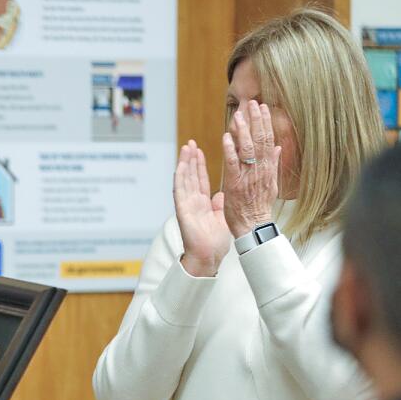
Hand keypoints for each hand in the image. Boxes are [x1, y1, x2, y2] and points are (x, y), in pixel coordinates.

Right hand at [173, 140, 227, 276]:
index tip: (199, 150)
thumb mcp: (220, 217)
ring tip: (186, 147)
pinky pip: (180, 192)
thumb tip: (220, 194)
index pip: (201, 180)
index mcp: (203, 204)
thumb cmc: (214, 242)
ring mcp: (187, 206)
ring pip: (185, 180)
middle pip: (192, 176)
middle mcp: (193, 202)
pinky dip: (179, 178)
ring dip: (185, 163)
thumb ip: (219, 204)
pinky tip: (179, 166)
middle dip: (191, 159)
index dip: (200, 165)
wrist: (209, 256)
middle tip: (190, 143)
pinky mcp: (183, 211)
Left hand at [221, 101, 280, 236]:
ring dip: (243, 130)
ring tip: (239, 115)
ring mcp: (248, 176)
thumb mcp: (271, 182)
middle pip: (260, 140)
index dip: (265, 122)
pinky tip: (226, 137)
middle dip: (256, 120)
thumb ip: (273, 163)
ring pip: (247, 149)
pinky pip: (233, 164)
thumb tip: (278, 146)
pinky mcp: (235, 184)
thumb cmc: (259, 206)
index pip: (268, 140)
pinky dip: (229, 149)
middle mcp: (260, 169)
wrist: (253, 225)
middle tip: (252, 103)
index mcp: (268, 168)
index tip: (263, 107)